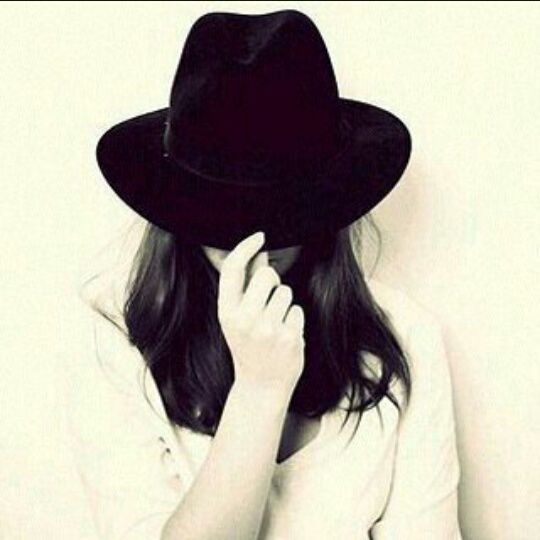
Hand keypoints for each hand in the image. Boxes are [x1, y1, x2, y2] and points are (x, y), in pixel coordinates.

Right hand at [217, 231, 305, 396]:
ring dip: (284, 304)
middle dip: (272, 281)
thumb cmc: (248, 347)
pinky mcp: (289, 337)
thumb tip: (258, 254)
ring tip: (275, 325)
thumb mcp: (238, 318)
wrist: (260, 386)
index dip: (245, 247)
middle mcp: (244, 319)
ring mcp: (267, 329)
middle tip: (268, 302)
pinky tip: (284, 335)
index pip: (233, 269)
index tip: (259, 236)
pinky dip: (294, 320)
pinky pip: (297, 310)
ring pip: (286, 292)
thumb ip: (247, 287)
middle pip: (267, 276)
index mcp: (226, 312)